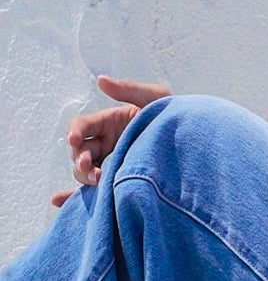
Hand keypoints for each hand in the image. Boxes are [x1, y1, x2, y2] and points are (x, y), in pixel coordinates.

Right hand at [50, 75, 170, 206]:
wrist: (197, 141)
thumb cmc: (175, 116)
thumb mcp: (156, 99)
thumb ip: (130, 90)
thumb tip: (101, 80)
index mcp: (110, 122)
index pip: (82, 126)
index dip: (75, 131)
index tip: (74, 139)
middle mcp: (106, 144)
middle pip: (79, 151)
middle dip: (79, 158)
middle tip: (89, 166)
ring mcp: (109, 163)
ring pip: (83, 172)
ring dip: (83, 176)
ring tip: (97, 181)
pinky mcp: (116, 183)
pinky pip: (91, 192)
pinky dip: (73, 197)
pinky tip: (58, 200)